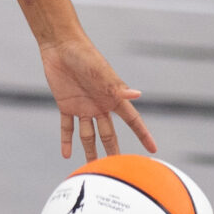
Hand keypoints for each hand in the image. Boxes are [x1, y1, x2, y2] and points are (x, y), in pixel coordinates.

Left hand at [40, 36, 154, 162]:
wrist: (61, 45)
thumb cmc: (85, 55)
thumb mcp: (101, 71)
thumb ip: (117, 86)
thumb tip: (137, 95)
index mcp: (113, 97)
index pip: (132, 120)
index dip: (143, 134)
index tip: (153, 150)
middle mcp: (100, 105)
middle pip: (109, 133)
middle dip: (114, 150)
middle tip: (118, 168)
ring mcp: (83, 107)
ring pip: (88, 135)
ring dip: (90, 150)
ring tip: (92, 167)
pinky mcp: (66, 105)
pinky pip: (67, 127)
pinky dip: (66, 140)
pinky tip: (66, 154)